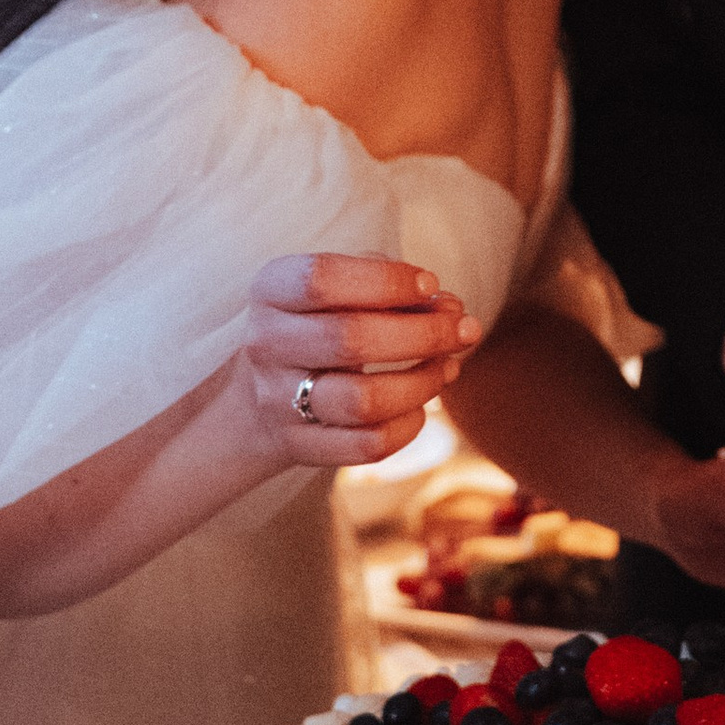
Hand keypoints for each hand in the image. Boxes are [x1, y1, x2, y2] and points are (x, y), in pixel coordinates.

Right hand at [239, 255, 476, 469]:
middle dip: (424, 334)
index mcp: (272, 290)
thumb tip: (451, 309)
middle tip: (465, 329)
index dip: (387, 281)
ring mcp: (278, 400)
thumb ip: (389, 286)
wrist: (259, 395)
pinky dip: (407, 427)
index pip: (322, 279)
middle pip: (350, 339)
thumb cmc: (317, 324)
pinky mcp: (298, 446)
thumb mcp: (334, 291)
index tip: (431, 285)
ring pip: (363, 400)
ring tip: (448, 367)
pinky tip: (420, 407)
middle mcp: (266, 343)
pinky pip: (366, 445)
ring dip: (423, 383)